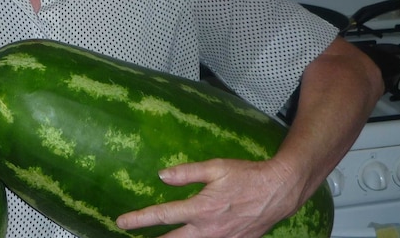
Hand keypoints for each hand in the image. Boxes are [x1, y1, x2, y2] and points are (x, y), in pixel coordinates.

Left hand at [116, 158, 301, 237]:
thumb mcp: (215, 168)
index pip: (163, 216)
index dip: (139, 219)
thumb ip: (187, 173)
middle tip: (132, 237)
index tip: (121, 222)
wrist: (278, 192)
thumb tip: (162, 176)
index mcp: (201, 209)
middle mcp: (208, 230)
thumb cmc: (246, 176)